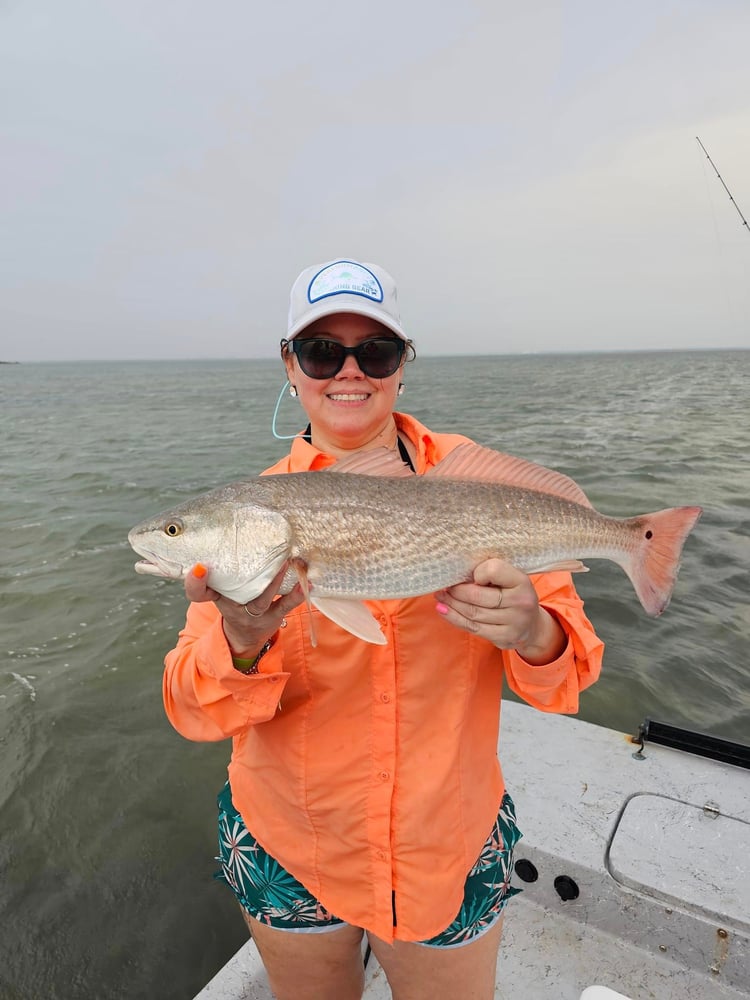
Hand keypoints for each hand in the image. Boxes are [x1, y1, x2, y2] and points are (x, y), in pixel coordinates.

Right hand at [185, 562, 304, 657]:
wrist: (241, 637)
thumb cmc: (232, 603)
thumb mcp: (219, 590)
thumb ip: (221, 571)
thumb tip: (236, 534)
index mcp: (216, 596)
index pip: (198, 592)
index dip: (195, 582)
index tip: (199, 567)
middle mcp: (232, 606)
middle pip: (235, 594)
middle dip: (250, 574)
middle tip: (264, 552)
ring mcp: (253, 615)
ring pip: (262, 600)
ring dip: (276, 581)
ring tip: (288, 562)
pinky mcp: (272, 618)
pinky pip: (285, 606)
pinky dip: (298, 595)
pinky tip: (308, 583)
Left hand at [435, 558, 565, 664]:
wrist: (532, 625)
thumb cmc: (513, 595)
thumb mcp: (509, 578)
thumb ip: (491, 572)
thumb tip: (458, 573)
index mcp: (522, 581)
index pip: (493, 570)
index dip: (478, 571)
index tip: (471, 574)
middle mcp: (521, 602)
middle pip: (478, 596)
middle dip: (456, 591)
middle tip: (443, 586)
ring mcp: (514, 623)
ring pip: (473, 613)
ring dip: (451, 604)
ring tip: (440, 597)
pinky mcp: (504, 638)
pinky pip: (473, 628)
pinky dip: (455, 618)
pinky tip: (443, 610)